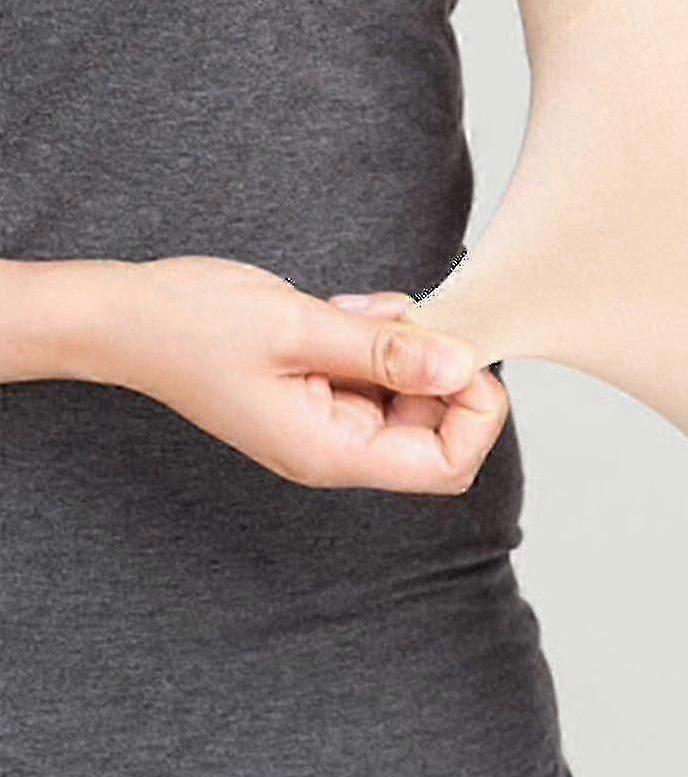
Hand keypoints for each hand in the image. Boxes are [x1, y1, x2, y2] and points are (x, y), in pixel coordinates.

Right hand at [95, 255, 506, 494]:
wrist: (125, 315)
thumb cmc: (191, 326)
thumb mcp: (300, 327)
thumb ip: (386, 350)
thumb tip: (461, 366)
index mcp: (332, 451)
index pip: (447, 464)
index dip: (474, 413)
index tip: (461, 354)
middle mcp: (336, 446)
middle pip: (438, 430)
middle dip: (440, 369)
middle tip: (409, 319)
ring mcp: (328, 419)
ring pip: (411, 393)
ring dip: (404, 344)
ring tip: (354, 313)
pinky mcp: (321, 389)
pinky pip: (379, 368)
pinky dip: (378, 334)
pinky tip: (342, 311)